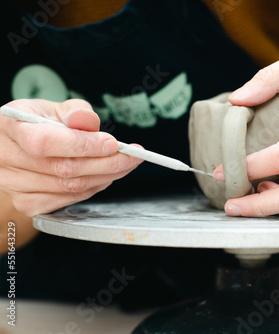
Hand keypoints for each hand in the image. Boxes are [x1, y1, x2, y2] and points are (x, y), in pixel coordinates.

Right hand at [0, 98, 142, 215]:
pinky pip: (69, 199)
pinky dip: (93, 188)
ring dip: (106, 176)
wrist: (13, 145)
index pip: (45, 142)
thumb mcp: (52, 107)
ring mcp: (14, 185)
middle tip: (133, 156)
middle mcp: (5, 159)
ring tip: (124, 164)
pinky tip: (104, 176)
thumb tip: (90, 122)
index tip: (113, 143)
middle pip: (65, 169)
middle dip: (108, 163)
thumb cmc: (35, 123)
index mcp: (9, 127)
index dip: (83, 145)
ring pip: (71, 187)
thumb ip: (74, 112)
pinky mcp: (27, 203)